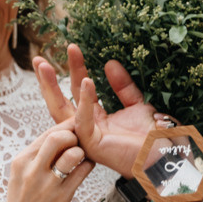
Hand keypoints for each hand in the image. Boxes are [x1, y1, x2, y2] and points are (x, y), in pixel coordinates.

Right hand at [0, 123, 95, 201]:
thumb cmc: (22, 198)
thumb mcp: (21, 172)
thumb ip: (38, 154)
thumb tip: (61, 133)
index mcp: (21, 160)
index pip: (46, 133)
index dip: (65, 126)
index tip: (75, 125)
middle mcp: (32, 170)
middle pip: (58, 137)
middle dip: (73, 134)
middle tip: (78, 141)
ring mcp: (47, 185)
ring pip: (72, 154)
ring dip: (82, 151)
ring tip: (81, 155)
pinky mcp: (61, 197)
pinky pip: (82, 173)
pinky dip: (88, 165)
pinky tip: (86, 166)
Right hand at [33, 44, 158, 176]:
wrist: (165, 152)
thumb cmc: (152, 135)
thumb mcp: (136, 103)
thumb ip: (122, 86)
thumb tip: (109, 63)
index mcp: (95, 121)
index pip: (78, 93)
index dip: (74, 70)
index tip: (72, 48)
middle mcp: (87, 130)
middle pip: (60, 102)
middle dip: (47, 81)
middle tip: (38, 59)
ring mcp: (86, 139)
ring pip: (61, 112)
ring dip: (51, 88)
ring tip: (44, 66)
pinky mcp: (92, 145)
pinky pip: (82, 121)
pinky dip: (84, 101)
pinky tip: (86, 81)